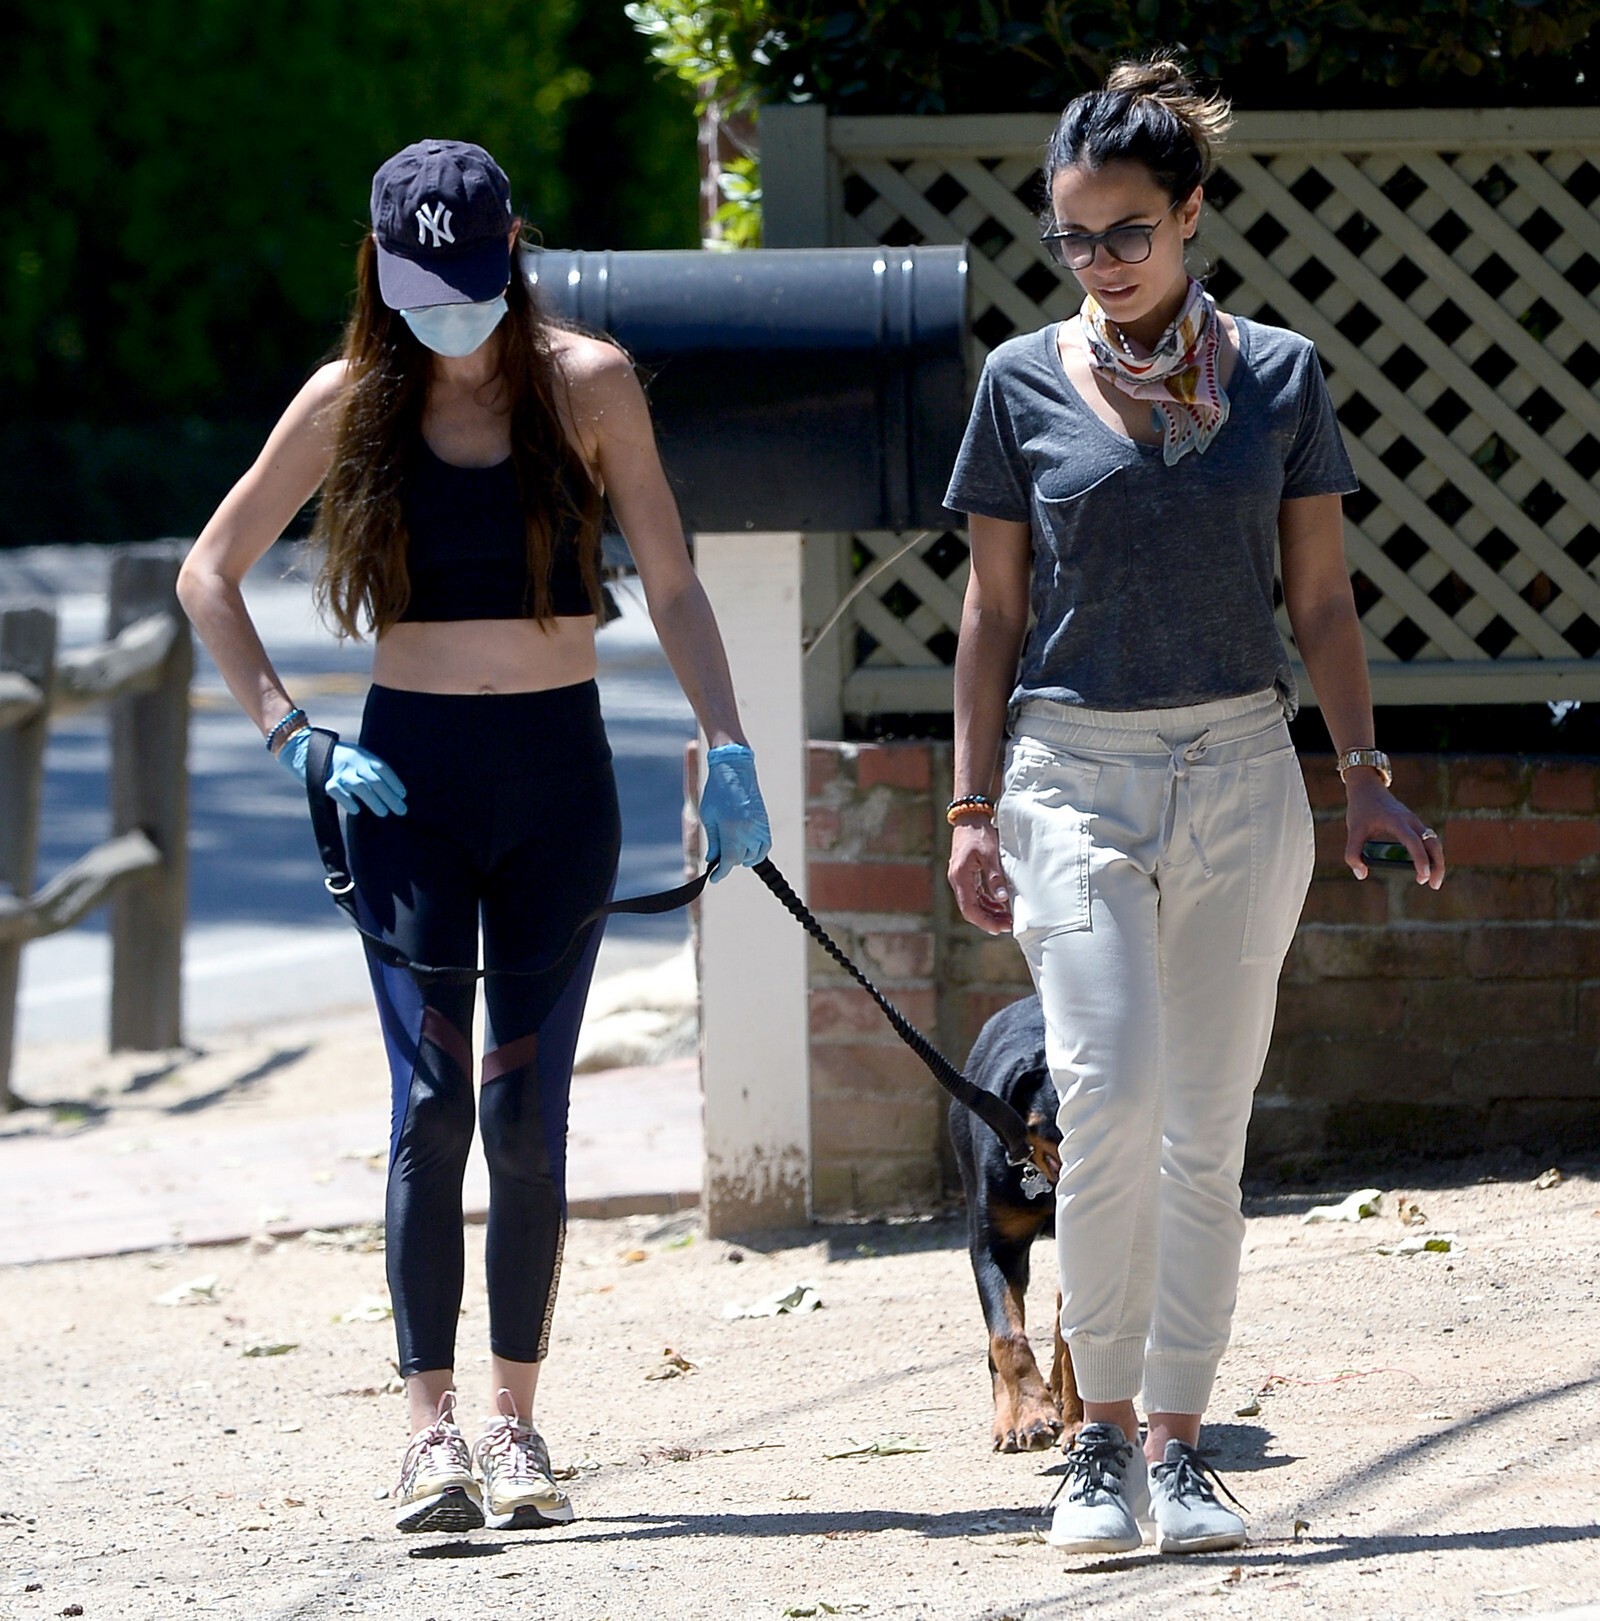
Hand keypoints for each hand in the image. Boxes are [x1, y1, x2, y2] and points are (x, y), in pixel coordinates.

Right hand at [278, 729, 407, 816]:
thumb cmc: (332, 757)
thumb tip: (386, 790)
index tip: (403, 795)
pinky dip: (348, 801)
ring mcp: (338, 771)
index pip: (383, 768)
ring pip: (360, 787)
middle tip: (401, 810)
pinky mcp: (324, 781)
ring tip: (384, 813)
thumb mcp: (353, 756)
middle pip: (375, 780)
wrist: (301, 749)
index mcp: (361, 754)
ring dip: (374, 801)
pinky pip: (338, 793)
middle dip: (390, 796)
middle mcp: (352, 762)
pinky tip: (356, 811)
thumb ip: (366, 768)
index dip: (394, 782)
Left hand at [701, 743, 770, 880]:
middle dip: (729, 862)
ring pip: (755, 855)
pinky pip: (765, 845)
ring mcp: (759, 826)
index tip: (713, 878)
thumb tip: (713, 860)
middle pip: (741, 859)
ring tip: (732, 852)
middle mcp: (748, 830)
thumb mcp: (708, 816)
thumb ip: (713, 840)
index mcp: (731, 829)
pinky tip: (747, 850)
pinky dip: (757, 852)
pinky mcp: (765, 822)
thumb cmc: (717, 791)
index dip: (720, 873)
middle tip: (719, 859)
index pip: (729, 861)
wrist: (735, 769)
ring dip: (743, 858)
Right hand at [947, 818, 1011, 932]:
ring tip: (1007, 918)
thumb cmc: (979, 834)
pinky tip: (1000, 904)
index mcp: (960, 877)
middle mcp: (957, 881)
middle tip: (1008, 926)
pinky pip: (975, 894)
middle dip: (989, 920)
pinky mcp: (965, 875)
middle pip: (971, 909)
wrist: (969, 817)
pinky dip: (987, 902)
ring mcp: (960, 878)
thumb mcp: (990, 854)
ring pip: (973, 903)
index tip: (1000, 928)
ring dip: (989, 912)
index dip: (984, 921)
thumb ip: (995, 877)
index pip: (969, 909)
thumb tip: (1002, 899)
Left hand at [1343, 772, 1442, 887]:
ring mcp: (1415, 822)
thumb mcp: (1353, 830)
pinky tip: (1427, 868)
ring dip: (1437, 861)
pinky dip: (1432, 854)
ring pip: (1434, 842)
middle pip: (1432, 843)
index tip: (1423, 875)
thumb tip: (1361, 874)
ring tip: (1432, 881)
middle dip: (1437, 864)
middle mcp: (1411, 821)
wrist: (1367, 788)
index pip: (1413, 841)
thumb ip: (1353, 853)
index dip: (1419, 859)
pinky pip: (1429, 841)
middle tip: (1433, 885)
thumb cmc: (1361, 809)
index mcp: (1396, 820)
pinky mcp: (1415, 824)